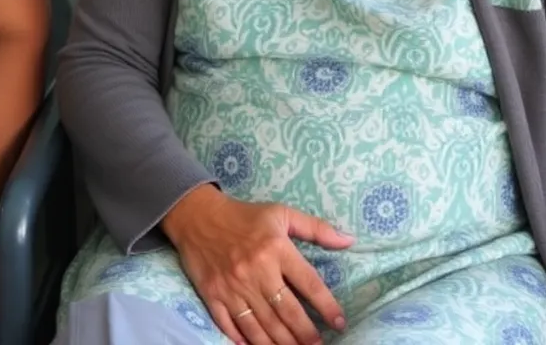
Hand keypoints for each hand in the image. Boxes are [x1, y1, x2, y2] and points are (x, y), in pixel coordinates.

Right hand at [163, 186, 352, 344]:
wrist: (196, 214)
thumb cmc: (243, 215)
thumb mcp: (280, 213)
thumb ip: (315, 228)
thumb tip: (349, 240)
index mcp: (275, 248)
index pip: (308, 283)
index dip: (327, 305)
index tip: (339, 322)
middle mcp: (256, 270)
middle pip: (287, 312)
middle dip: (306, 335)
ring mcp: (233, 286)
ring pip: (262, 326)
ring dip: (281, 344)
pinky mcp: (214, 295)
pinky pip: (232, 327)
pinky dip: (245, 341)